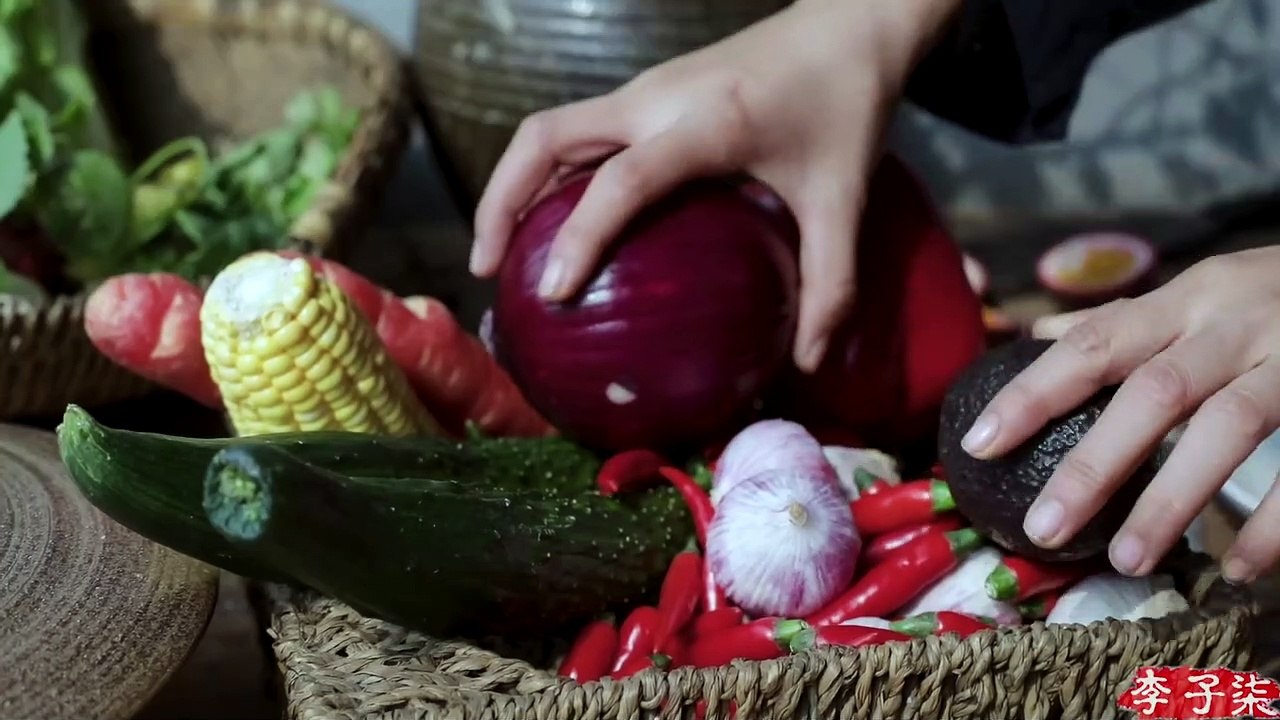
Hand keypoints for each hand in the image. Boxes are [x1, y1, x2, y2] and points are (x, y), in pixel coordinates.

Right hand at [469, 0, 962, 370]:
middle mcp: (657, 98)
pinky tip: (555, 226)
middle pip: (546, 137)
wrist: (849, 26)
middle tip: (487, 271)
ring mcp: (645, 89)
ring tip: (501, 255)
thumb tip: (808, 361)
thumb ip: (830, 282)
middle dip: (499, 200)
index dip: (581, 235)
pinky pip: (578, 132)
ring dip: (513, 184)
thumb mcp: (844, 198)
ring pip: (551, 130)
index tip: (553, 293)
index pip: (623, 181)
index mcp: (707, 122)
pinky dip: (547, 175)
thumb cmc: (846, 107)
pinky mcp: (646, 90)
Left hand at [961, 247, 1279, 582]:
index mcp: (1186, 301)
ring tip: (1127, 560)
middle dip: (1095, 465)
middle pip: (1155, 394)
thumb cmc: (1272, 292)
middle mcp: (1234, 325)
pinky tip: (1240, 569)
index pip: (1094, 345)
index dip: (1034, 393)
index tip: (980, 444)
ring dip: (1174, 500)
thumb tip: (1041, 337)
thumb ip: (1126, 321)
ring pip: (1231, 428)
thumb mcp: (1199, 293)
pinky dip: (1274, 522)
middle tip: (1043, 528)